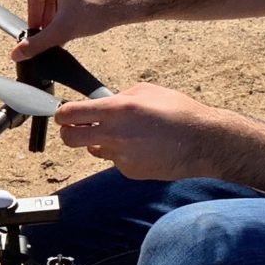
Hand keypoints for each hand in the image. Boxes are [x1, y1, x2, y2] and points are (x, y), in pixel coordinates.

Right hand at [17, 0, 144, 58]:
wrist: (130, 4)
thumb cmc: (99, 11)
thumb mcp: (62, 30)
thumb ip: (37, 43)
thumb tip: (16, 54)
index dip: (33, 19)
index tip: (36, 34)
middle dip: (47, 16)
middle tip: (50, 34)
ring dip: (58, 11)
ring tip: (63, 29)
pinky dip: (70, 4)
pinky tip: (75, 19)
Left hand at [53, 83, 223, 182]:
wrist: (203, 142)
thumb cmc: (179, 112)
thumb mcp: (146, 92)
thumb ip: (118, 97)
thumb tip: (102, 103)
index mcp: (117, 110)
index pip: (70, 114)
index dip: (61, 114)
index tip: (62, 114)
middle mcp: (114, 135)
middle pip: (69, 139)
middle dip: (68, 133)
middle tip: (76, 128)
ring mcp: (121, 156)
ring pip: (96, 149)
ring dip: (104, 142)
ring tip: (130, 135)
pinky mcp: (130, 172)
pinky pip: (116, 161)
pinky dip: (124, 154)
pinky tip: (144, 148)